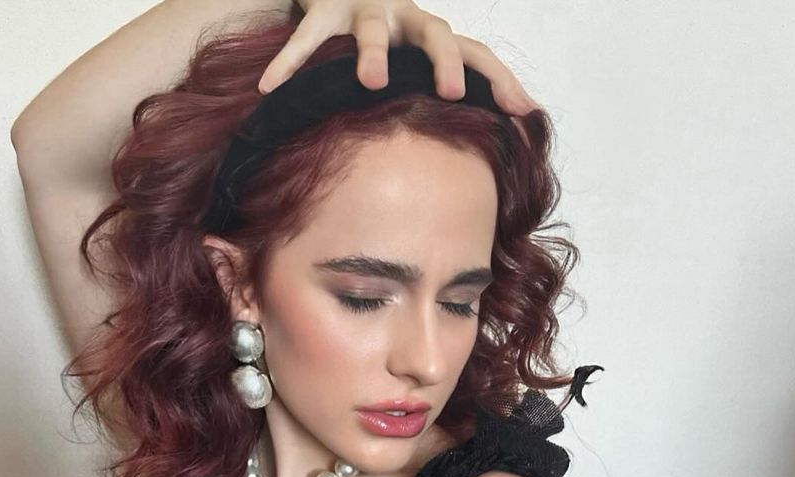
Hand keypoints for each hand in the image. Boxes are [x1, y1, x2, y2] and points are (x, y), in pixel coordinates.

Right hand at [258, 0, 539, 115]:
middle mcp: (405, 18)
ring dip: (373, 55)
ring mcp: (365, 10)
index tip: (523, 111)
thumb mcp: (414, 63)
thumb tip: (486, 145)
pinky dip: (288, 62)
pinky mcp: (324, 9)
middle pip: (436, 33)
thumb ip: (437, 97)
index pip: (477, 54)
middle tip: (452, 92)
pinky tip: (271, 87)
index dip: (501, 81)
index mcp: (432, 37)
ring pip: (372, 31)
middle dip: (446, 61)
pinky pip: (306, 37)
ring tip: (370, 84)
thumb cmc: (386, 40)